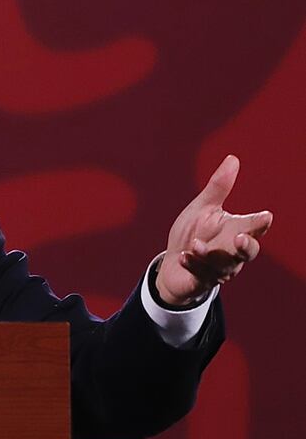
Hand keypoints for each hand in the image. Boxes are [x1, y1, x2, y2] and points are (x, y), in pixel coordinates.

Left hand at [155, 155, 271, 305]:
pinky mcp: (201, 281)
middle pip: (248, 252)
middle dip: (246, 246)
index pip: (253, 227)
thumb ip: (218, 188)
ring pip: (223, 266)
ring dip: (209, 255)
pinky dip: (193, 265)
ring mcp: (218, 269)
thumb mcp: (202, 209)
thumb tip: (232, 158)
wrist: (173, 265)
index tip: (266, 216)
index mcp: (235, 230)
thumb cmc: (193, 233)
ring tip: (195, 245)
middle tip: (239, 237)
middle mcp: (232, 252)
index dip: (260, 223)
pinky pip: (201, 276)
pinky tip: (184, 256)